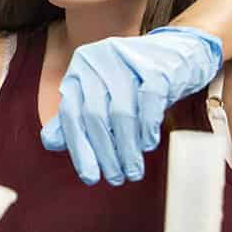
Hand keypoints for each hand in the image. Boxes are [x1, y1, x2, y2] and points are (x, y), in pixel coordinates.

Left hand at [40, 26, 221, 185]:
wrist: (180, 53)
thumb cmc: (137, 80)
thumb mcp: (103, 94)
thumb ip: (77, 114)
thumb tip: (50, 142)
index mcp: (81, 67)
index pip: (71, 112)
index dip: (79, 148)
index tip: (89, 176)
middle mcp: (99, 59)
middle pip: (95, 115)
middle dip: (105, 154)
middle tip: (115, 178)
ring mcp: (128, 60)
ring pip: (121, 113)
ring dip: (127, 149)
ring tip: (132, 171)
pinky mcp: (157, 66)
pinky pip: (148, 104)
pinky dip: (147, 129)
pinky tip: (148, 145)